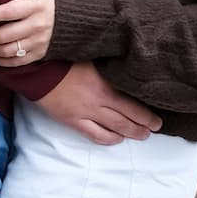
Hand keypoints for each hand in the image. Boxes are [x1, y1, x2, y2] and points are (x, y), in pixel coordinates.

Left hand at [0, 0, 54, 65]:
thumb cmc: (55, 1)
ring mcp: (39, 42)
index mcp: (36, 6)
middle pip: (3, 35)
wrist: (80, 21)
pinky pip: (17, 62)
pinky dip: (1, 61)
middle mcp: (38, 25)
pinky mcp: (41, 54)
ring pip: (7, 51)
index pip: (8, 11)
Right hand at [33, 63, 161, 145]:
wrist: (38, 69)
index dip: (147, 115)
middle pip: (126, 119)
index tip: (158, 120)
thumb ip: (110, 65)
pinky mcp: (72, 121)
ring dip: (129, 134)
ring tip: (141, 135)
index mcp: (104, 85)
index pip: (132, 105)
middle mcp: (97, 102)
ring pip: (113, 129)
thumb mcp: (92, 58)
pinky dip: (108, 139)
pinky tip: (116, 139)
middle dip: (143, 126)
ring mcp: (85, 114)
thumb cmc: (65, 58)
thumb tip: (127, 65)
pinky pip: (94, 135)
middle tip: (155, 129)